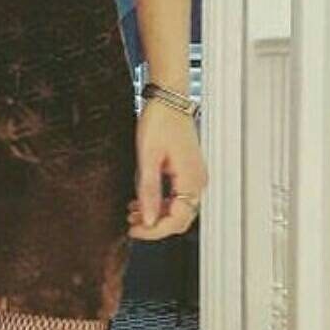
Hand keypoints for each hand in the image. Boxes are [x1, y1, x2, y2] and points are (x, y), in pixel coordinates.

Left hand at [127, 100, 207, 240]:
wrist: (168, 98)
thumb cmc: (160, 120)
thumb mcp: (148, 156)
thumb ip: (148, 190)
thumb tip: (149, 220)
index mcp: (191, 179)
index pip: (177, 220)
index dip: (154, 231)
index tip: (135, 230)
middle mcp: (198, 181)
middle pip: (180, 218)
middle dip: (155, 225)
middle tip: (131, 222)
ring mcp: (194, 175)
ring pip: (178, 208)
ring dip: (156, 214)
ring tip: (132, 212)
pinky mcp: (188, 170)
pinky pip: (177, 195)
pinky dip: (160, 202)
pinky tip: (141, 199)